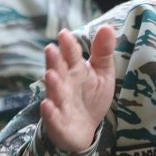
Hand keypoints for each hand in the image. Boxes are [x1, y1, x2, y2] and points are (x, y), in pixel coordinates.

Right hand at [38, 26, 116, 152]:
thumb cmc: (91, 97)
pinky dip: (49, 112)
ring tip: (50, 75)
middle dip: (54, 61)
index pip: (71, 55)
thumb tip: (107, 26)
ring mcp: (59, 103)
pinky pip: (52, 117)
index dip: (68, 45)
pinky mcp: (57, 123)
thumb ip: (103, 51)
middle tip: (51, 49)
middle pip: (58, 70)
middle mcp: (64, 84)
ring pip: (54, 92)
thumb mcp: (102, 73)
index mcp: (75, 70)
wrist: (83, 129)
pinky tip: (47, 105)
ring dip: (52, 84)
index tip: (65, 34)